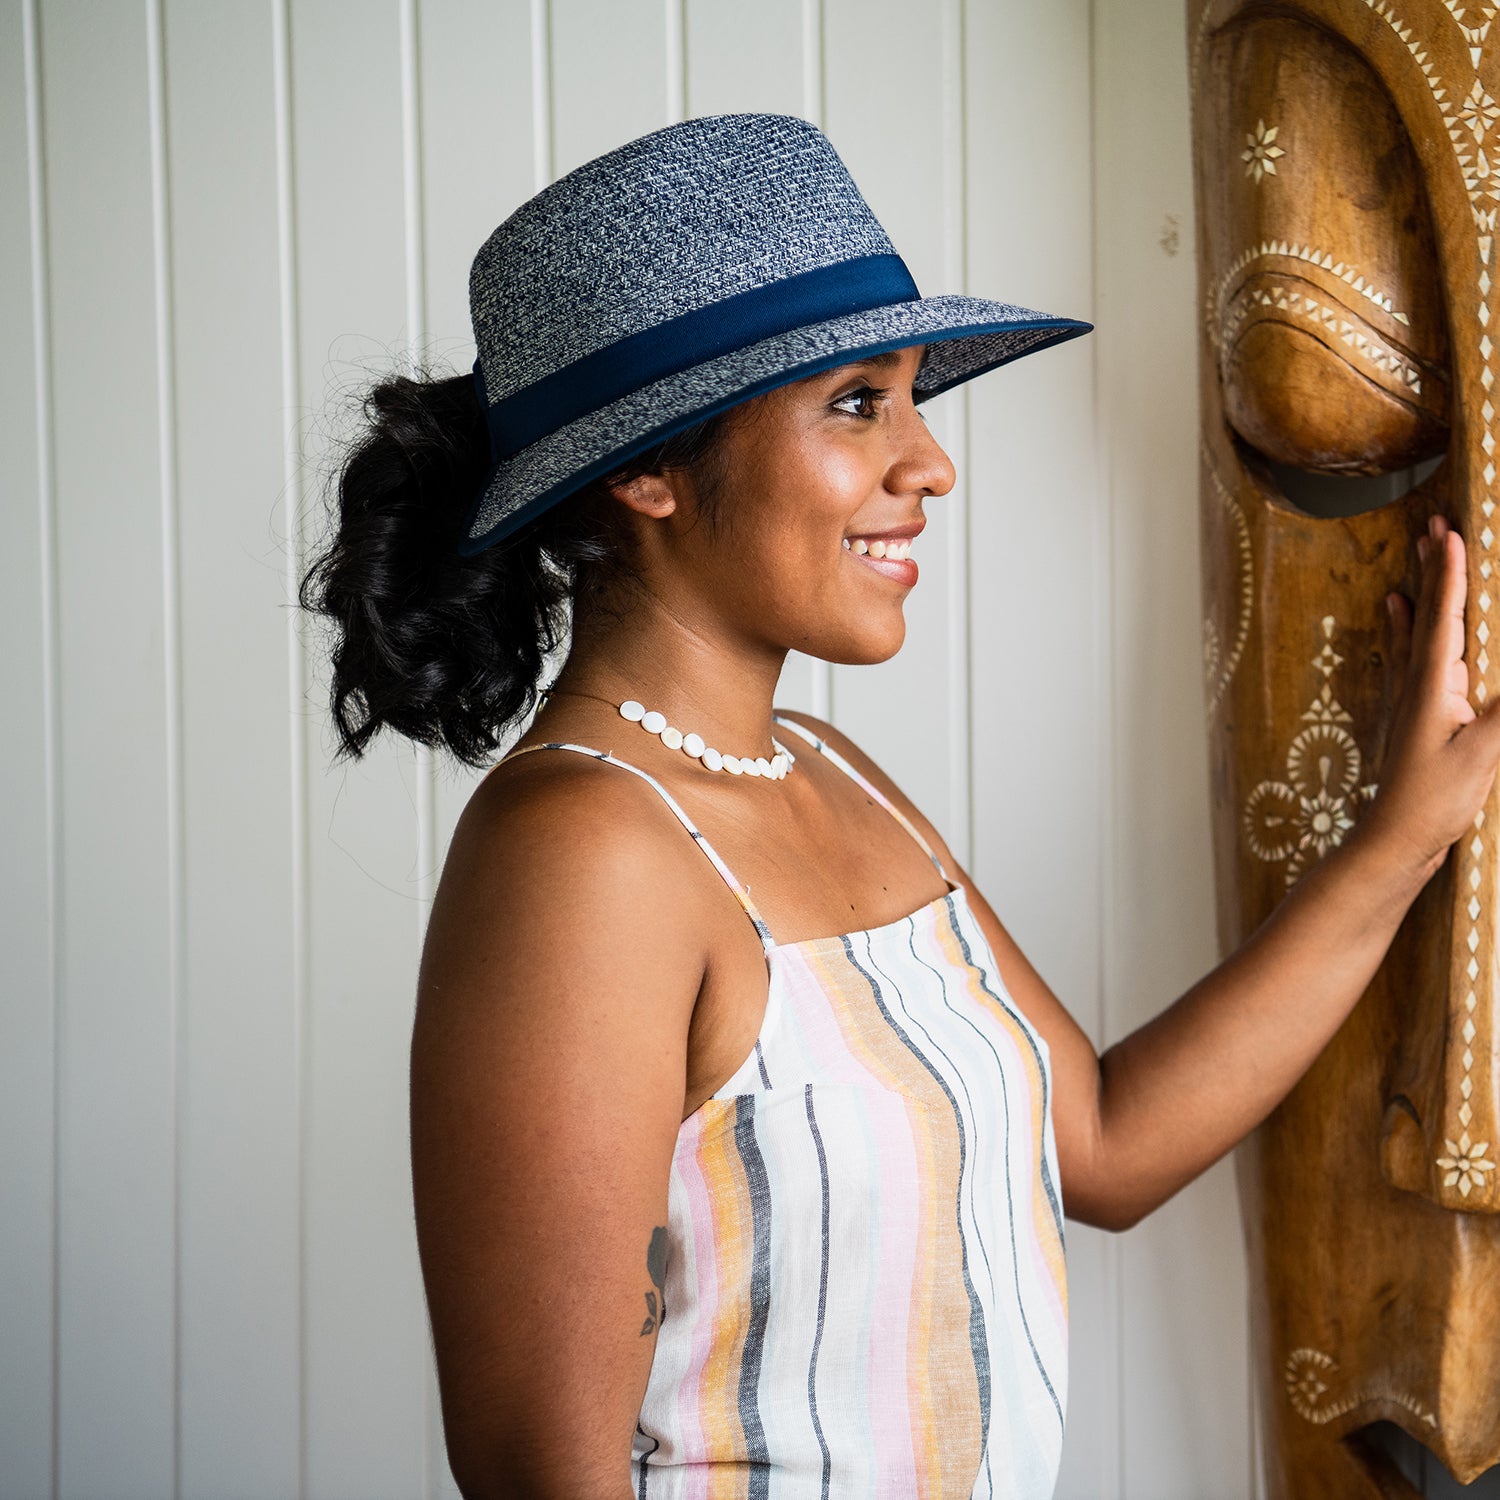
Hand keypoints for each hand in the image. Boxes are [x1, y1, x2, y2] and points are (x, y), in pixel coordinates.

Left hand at [1369, 515, 1499, 880]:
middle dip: (1434, 568)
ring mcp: (1413, 698)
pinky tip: (1398, 611)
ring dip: (1423, 589)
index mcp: (1434, 685)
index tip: (1449, 532)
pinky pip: (1412, 655)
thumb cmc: (1435, 801)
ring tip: (1417, 551)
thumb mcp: (1485, 753)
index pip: (1445, 617)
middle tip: (1431, 523)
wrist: (1395, 841)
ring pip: (1419, 630)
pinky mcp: (1414, 715)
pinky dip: (1409, 626)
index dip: (1450, 573)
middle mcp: (1418, 683)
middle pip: (1428, 614)